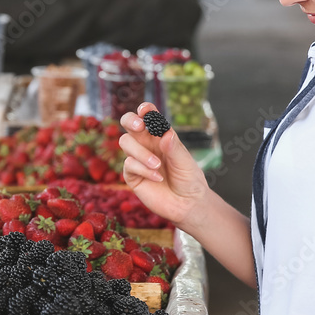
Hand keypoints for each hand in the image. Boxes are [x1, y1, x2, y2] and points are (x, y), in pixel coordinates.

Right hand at [119, 103, 208, 226]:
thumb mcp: (185, 162)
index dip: (145, 110)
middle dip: (130, 120)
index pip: (149, 117)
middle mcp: (146, 144)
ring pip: (125, 142)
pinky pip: (129, 165)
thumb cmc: (188, 179)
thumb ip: (174, 148)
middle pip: (128, 123)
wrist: (187, 204)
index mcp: (160, 136)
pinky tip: (158, 177)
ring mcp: (137, 159)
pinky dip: (143, 169)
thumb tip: (165, 134)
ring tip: (157, 165)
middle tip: (139, 125)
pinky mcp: (132, 175)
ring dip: (141, 152)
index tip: (145, 110)